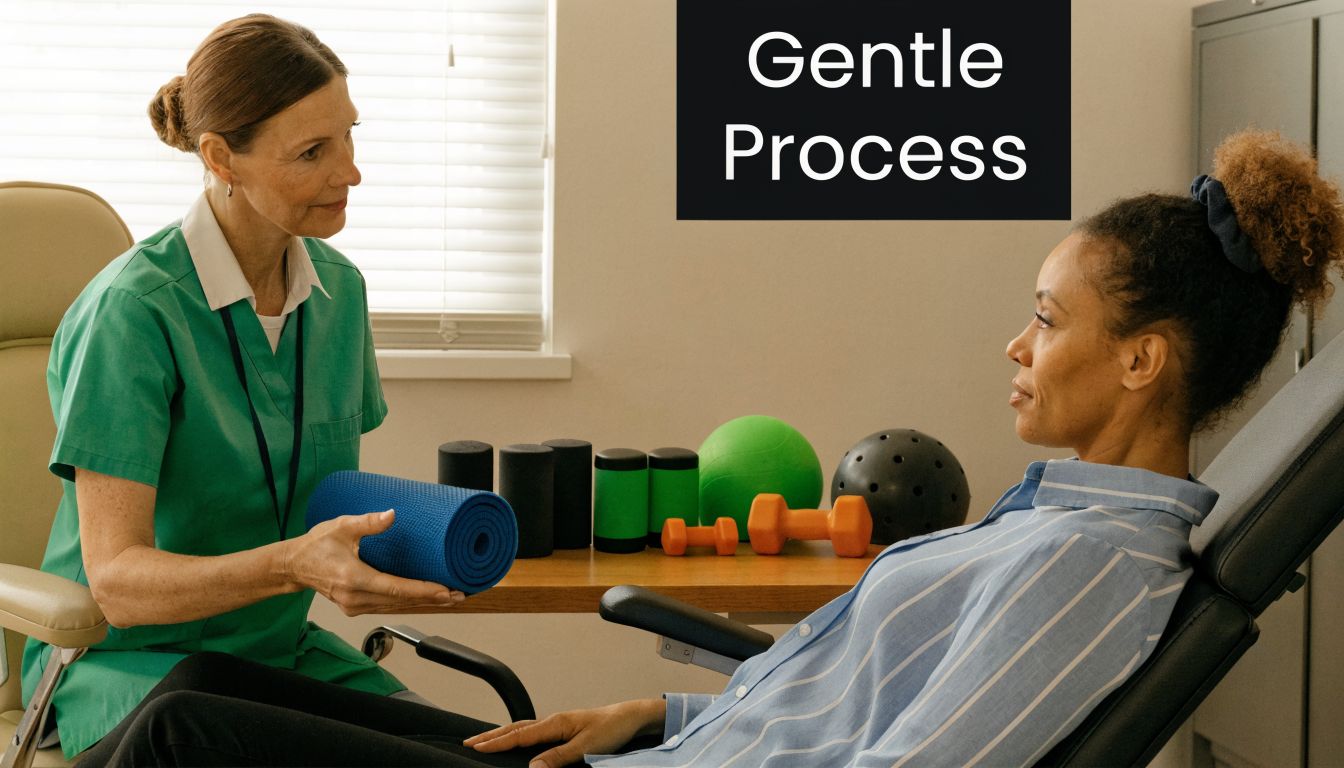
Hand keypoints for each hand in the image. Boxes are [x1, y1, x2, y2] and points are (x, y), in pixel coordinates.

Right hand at [280, 510, 465, 614]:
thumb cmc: (316, 545)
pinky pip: (387, 607)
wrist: (294, 565)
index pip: (395, 588)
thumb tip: (392, 514)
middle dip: (432, 598)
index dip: (422, 590)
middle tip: (459, 594)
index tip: (444, 590)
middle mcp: (355, 597)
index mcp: (353, 578)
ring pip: (396, 607)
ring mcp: (355, 606)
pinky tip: (425, 599)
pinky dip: (408, 603)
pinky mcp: (356, 607)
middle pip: (401, 602)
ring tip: (450, 598)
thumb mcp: (342, 526)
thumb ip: (368, 522)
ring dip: (423, 603)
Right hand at [465, 699, 666, 767]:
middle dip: (491, 736)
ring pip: (522, 728)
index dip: (497, 743)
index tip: (476, 747)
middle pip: (515, 728)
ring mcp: (557, 724)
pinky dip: (516, 735)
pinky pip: (532, 731)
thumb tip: (532, 767)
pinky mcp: (562, 729)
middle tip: (468, 742)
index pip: (519, 735)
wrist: (629, 717)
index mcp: (555, 723)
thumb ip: (559, 757)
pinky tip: (514, 741)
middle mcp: (553, 721)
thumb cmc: (612, 729)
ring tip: (483, 740)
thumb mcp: (586, 747)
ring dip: (501, 734)